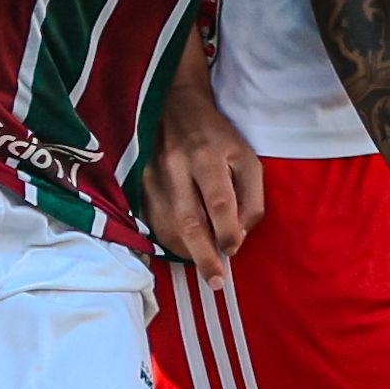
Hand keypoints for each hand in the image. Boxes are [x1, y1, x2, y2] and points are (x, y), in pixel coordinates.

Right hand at [139, 84, 263, 289]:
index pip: (218, 202)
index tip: (233, 251)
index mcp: (207, 155)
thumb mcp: (246, 158)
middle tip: (216, 282)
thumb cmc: (217, 136)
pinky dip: (169, 241)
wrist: (174, 106)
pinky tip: (184, 248)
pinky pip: (153, 222)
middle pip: (189, 221)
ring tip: (202, 266)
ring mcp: (152, 176)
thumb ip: (250, 198)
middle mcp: (175, 166)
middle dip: (204, 256)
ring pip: (168, 225)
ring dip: (187, 252)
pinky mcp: (139, 184)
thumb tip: (239, 238)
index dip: (227, 232)